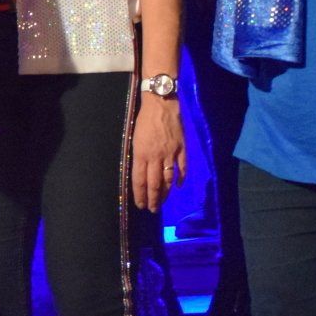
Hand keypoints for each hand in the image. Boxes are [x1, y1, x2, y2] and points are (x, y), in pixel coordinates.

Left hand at [131, 96, 186, 211]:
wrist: (161, 106)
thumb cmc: (144, 120)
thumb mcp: (134, 138)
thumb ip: (138, 156)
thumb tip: (140, 172)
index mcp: (141, 154)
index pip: (139, 180)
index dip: (139, 194)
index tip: (140, 204)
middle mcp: (155, 157)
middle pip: (154, 183)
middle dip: (152, 199)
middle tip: (152, 209)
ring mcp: (170, 154)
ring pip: (168, 179)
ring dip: (165, 193)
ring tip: (162, 202)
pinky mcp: (181, 149)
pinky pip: (182, 168)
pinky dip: (180, 178)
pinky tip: (177, 186)